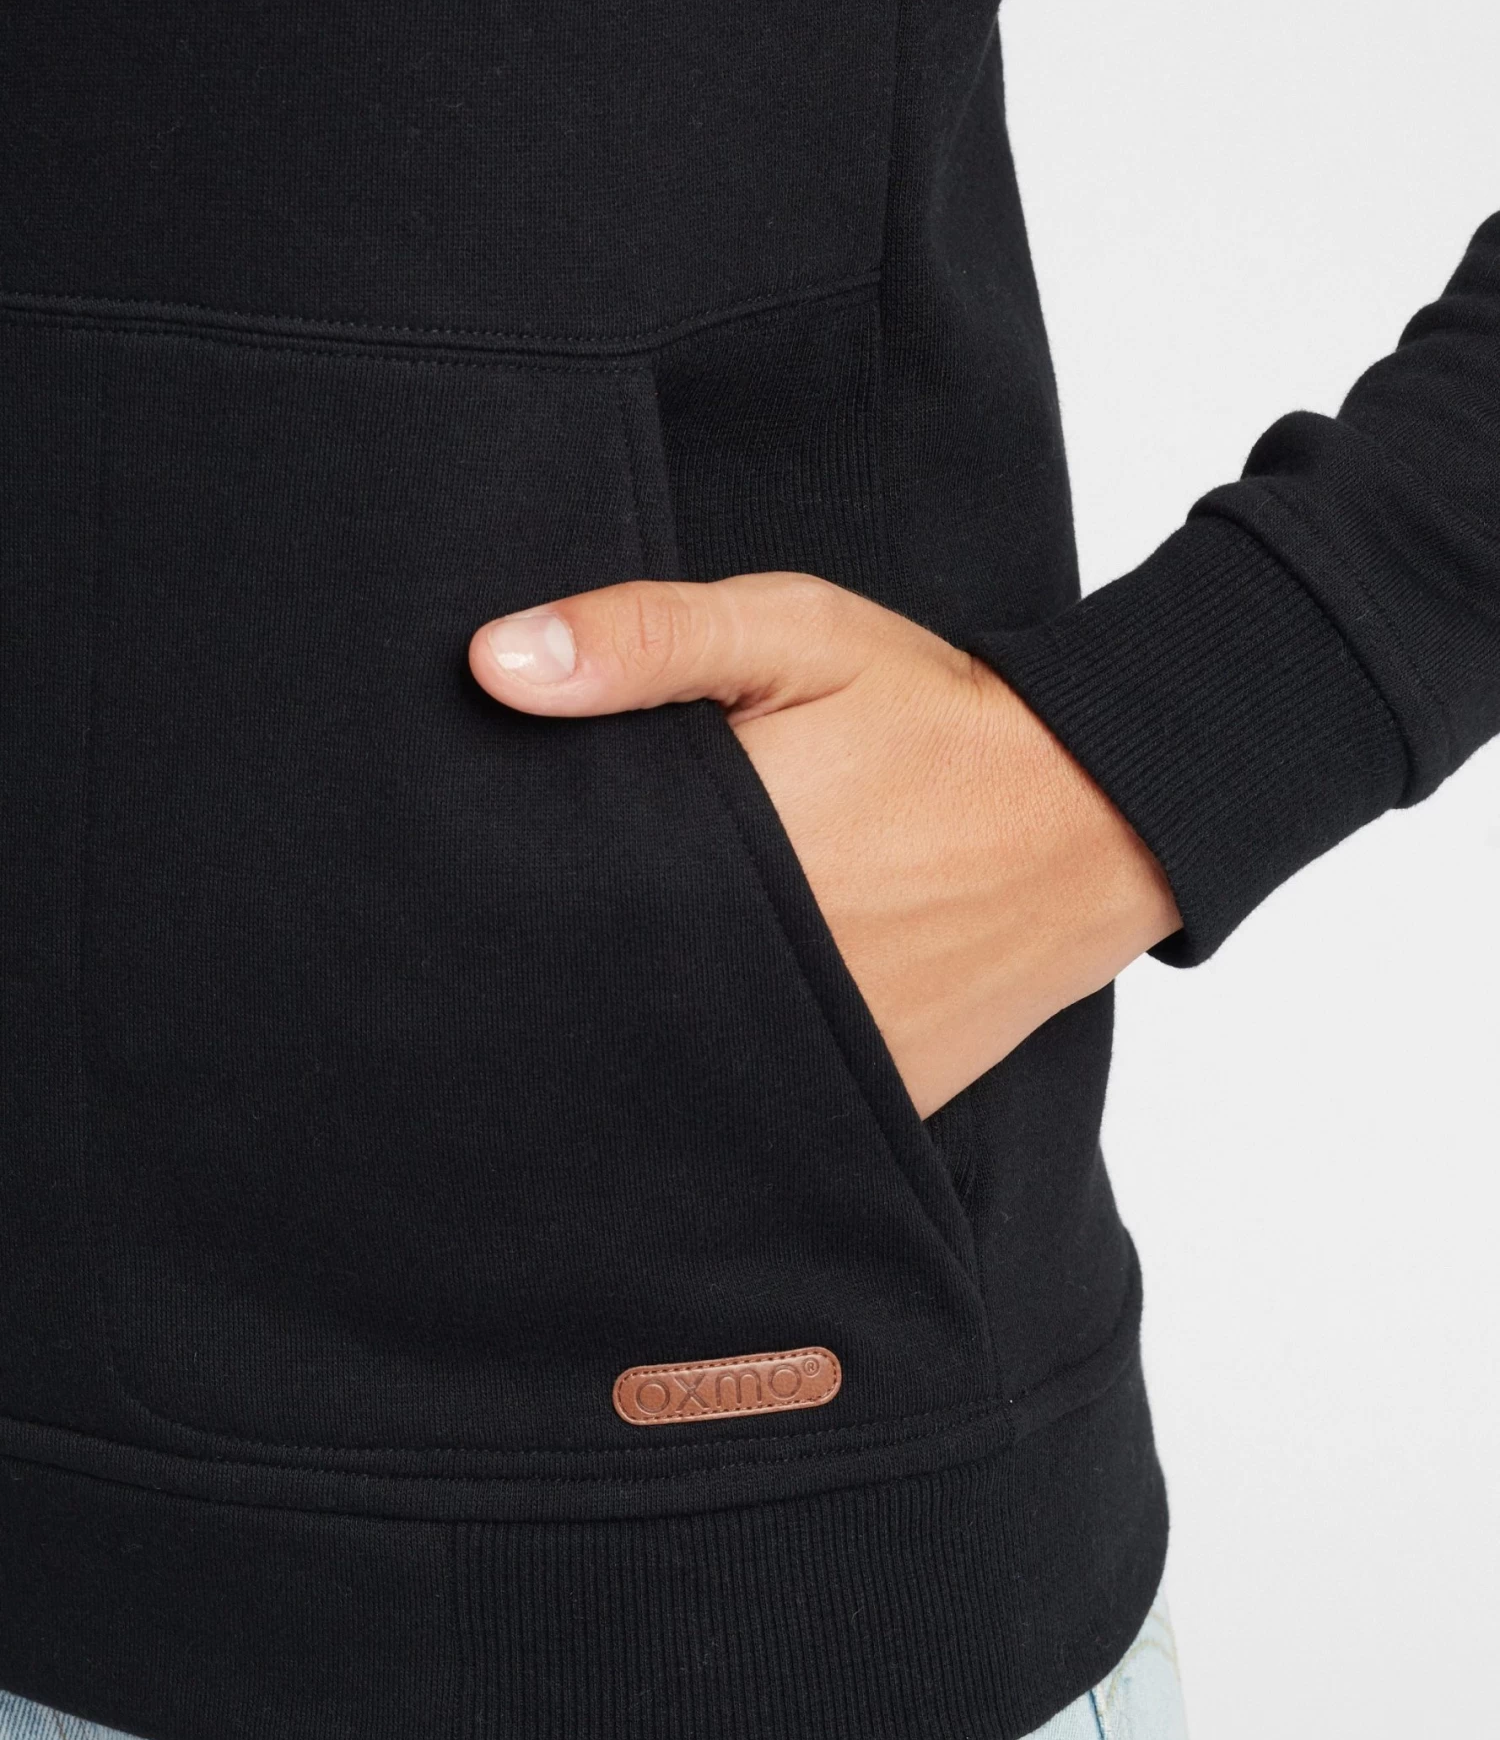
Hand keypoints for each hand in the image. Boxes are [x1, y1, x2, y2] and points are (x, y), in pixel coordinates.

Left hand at [470, 573, 1180, 1118]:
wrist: (1096, 816)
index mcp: (724, 862)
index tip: (481, 873)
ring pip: (682, 1063)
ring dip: (649, 1030)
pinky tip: (714, 1033)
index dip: (517, 897)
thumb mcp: (798, 633)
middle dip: (569, 968)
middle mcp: (761, 977)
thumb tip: (495, 662)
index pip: (564, 907)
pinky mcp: (872, 1100)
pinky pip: (768, 1106)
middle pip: (611, 995)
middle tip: (536, 933)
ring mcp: (822, 1053)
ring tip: (627, 983)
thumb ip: (650, 638)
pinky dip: (734, 1076)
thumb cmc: (938, 717)